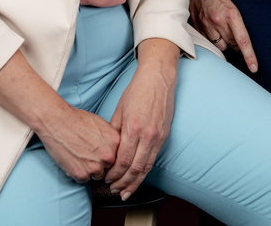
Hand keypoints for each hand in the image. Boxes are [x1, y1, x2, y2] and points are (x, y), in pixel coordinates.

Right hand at [37, 105, 119, 183]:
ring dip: (90, 168)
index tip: (102, 151)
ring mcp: (95, 167)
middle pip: (109, 168)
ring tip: (79, 154)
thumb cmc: (77, 119)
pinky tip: (73, 158)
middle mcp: (108, 156)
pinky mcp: (81, 175)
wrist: (57, 121)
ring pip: (97, 175)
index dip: (109, 155)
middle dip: (100, 162)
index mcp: (115, 142)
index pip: (119, 157)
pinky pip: (84, 179)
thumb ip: (111, 139)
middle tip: (88, 152)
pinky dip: (78, 171)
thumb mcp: (102, 124)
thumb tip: (116, 149)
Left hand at [105, 39, 178, 199]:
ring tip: (125, 192)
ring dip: (135, 182)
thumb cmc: (136, 91)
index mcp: (133, 127)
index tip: (106, 179)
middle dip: (123, 183)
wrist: (157, 79)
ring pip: (146, 168)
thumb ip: (114, 131)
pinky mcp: (164, 137)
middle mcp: (147, 135)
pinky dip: (145, 172)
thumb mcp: (119, 109)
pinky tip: (139, 179)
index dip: (114, 173)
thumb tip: (108, 150)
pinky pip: (153, 159)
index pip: (123, 160)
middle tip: (113, 190)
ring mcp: (157, 137)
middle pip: (135, 168)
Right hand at [190, 0, 257, 71]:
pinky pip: (207, 40)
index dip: (249, 57)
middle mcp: (219, 21)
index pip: (243, 41)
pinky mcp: (197, 24)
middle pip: (232, 46)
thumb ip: (236, 18)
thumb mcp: (231, 0)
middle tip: (238, 43)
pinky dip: (211, 39)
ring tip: (224, 34)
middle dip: (236, 47)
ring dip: (224, 44)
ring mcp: (206, 24)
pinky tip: (212, 31)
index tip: (254, 68)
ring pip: (219, 45)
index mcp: (231, 13)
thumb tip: (242, 36)